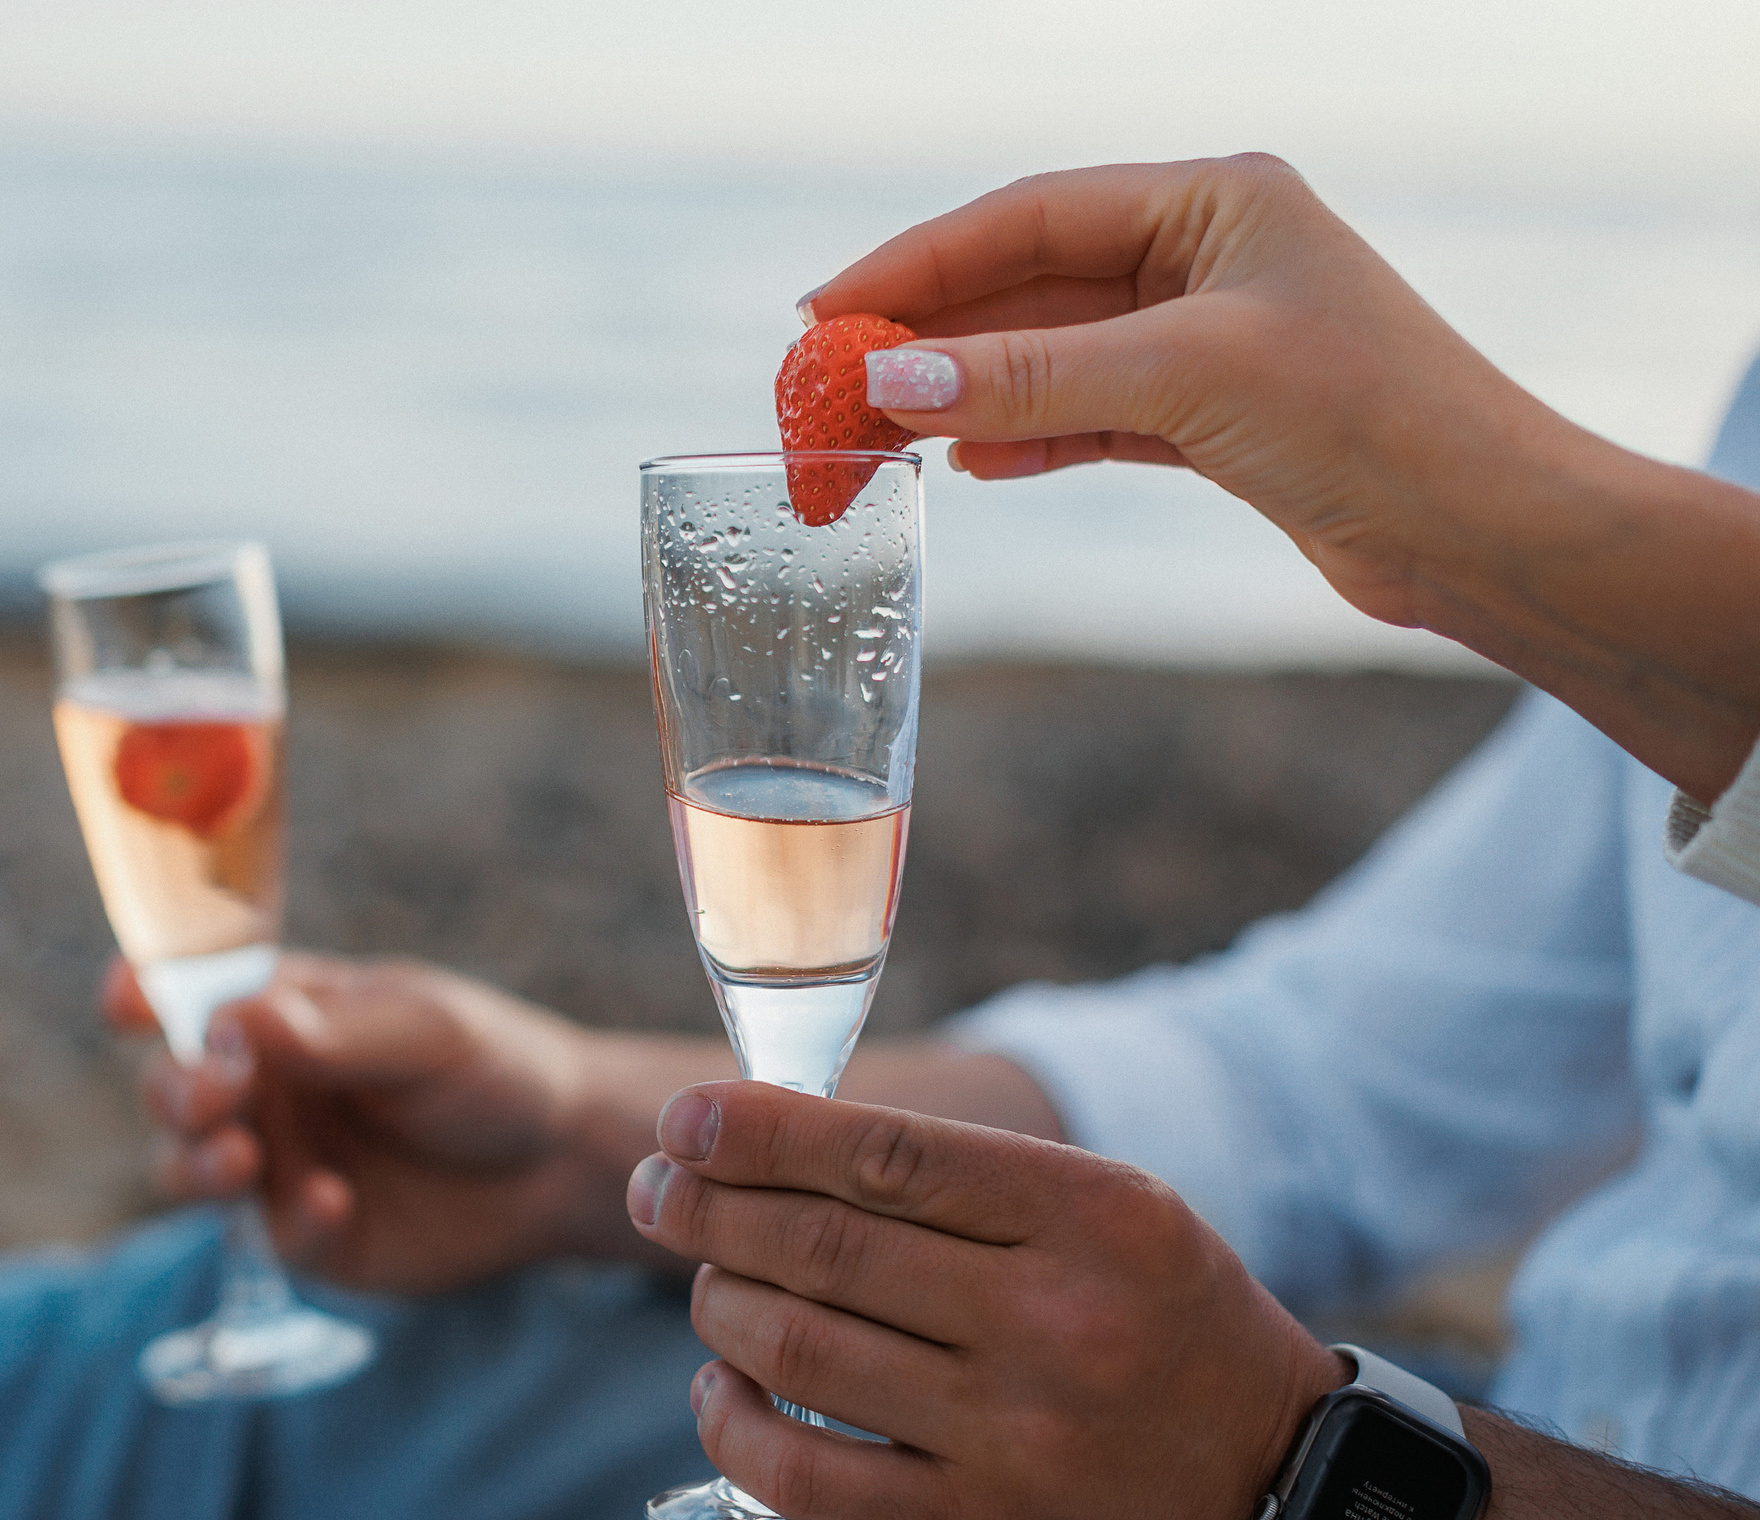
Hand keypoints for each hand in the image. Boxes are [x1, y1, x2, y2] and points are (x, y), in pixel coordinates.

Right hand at [105, 952, 660, 1292]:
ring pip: (192, 1170)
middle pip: (173, 1089)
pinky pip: (270, 1238)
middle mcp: (264, 1088)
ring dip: (199, 1164)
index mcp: (281, 1014)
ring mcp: (279, 1164)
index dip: (142, 995)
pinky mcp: (309, 1237)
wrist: (562, 1160)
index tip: (124, 1001)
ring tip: (242, 1157)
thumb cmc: (493, 1067)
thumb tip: (238, 1017)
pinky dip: (291, 1223)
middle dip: (177, 1092)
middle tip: (214, 1098)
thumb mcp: (423, 1031)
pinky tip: (335, 1202)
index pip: (188, 998)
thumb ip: (331, 1032)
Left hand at [625, 1079, 1345, 1519]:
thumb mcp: (1112, 1217)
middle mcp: (1056, 1320)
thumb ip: (967, 1180)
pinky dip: (731, 1422)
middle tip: (656, 1193)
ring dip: (719, 1305)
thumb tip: (778, 1141)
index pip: (888, 1154)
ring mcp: (1014, 1434)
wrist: (1281, 1493)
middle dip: (710, 1209)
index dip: (763, 1132)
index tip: (686, 1121)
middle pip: (826, 1246)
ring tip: (707, 1283)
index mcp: (1092, 1216)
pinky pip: (804, 1471)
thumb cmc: (1162, 1325)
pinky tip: (720, 1391)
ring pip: (799, 1348)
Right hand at [807, 154, 1759, 800]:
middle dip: (929, 337)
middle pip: (1028, 285)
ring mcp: (1211, 339)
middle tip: (827, 389)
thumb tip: (892, 384)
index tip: (824, 314)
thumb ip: (1030, 378)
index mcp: (1214, 199)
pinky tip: (969, 469)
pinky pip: (1089, 416)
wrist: (1484, 529)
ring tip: (878, 435)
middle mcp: (1208, 255)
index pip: (1027, 216)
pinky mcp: (1217, 420)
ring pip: (1051, 357)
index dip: (916, 263)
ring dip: (966, 395)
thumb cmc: (1367, 419)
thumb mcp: (1183, 379)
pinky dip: (1026, 439)